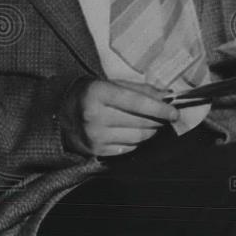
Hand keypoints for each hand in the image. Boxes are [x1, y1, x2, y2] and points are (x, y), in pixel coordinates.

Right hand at [60, 79, 179, 157]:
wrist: (61, 113)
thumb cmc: (92, 94)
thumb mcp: (113, 84)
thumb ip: (142, 90)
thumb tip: (168, 97)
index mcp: (98, 93)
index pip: (137, 102)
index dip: (159, 109)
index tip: (174, 112)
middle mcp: (94, 116)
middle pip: (140, 122)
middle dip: (158, 119)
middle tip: (165, 116)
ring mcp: (94, 136)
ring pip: (138, 137)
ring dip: (151, 131)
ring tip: (151, 123)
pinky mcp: (96, 151)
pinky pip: (129, 148)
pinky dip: (138, 141)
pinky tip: (134, 132)